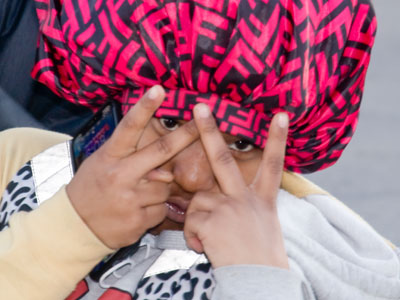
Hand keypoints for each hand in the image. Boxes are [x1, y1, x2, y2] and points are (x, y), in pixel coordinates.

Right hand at [66, 86, 198, 248]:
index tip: (159, 90)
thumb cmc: (91, 189)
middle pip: (161, 151)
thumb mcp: (102, 163)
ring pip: (165, 185)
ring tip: (137, 195)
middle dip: (185, 136)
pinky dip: (156, 209)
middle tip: (201, 123)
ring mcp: (130, 199)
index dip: (144, 107)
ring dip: (160, 188)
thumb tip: (165, 164)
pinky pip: (162, 209)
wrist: (75, 227)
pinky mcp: (138, 221)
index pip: (129, 128)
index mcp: (110, 157)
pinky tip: (138, 211)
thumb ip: (130, 158)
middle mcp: (121, 175)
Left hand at [184, 104, 288, 268]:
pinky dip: (193, 237)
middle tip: (201, 107)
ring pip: (197, 201)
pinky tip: (207, 247)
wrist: (259, 281)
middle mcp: (245, 199)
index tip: (281, 115)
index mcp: (262, 199)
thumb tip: (221, 200)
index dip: (277, 139)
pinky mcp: (211, 221)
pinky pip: (190, 223)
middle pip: (223, 159)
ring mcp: (228, 208)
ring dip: (197, 220)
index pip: (272, 163)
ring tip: (212, 240)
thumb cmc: (261, 255)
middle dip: (210, 131)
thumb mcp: (263, 224)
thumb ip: (244, 205)